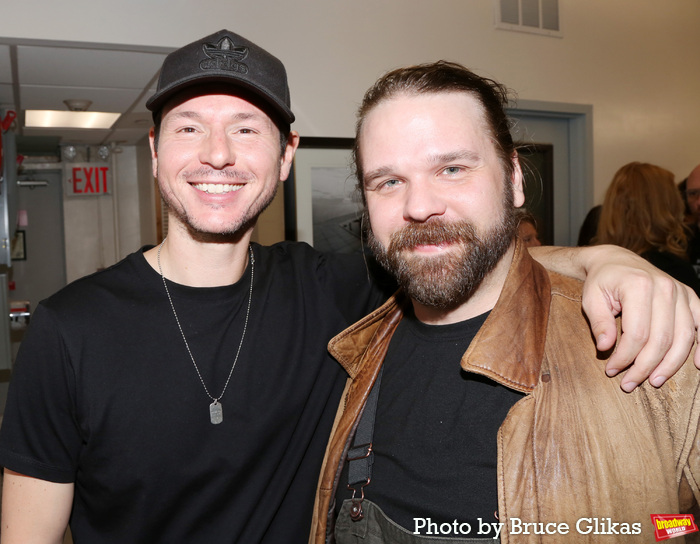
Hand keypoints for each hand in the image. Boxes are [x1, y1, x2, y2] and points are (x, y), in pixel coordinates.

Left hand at [578, 245, 698, 391]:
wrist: (616, 261)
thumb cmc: (602, 281)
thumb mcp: (591, 298)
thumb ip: (598, 322)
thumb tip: (605, 347)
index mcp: (639, 285)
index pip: (637, 333)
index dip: (625, 357)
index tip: (611, 370)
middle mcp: (665, 288)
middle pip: (661, 339)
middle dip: (644, 366)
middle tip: (628, 383)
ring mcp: (681, 293)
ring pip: (683, 338)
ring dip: (669, 364)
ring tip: (653, 381)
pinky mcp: (690, 298)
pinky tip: (697, 364)